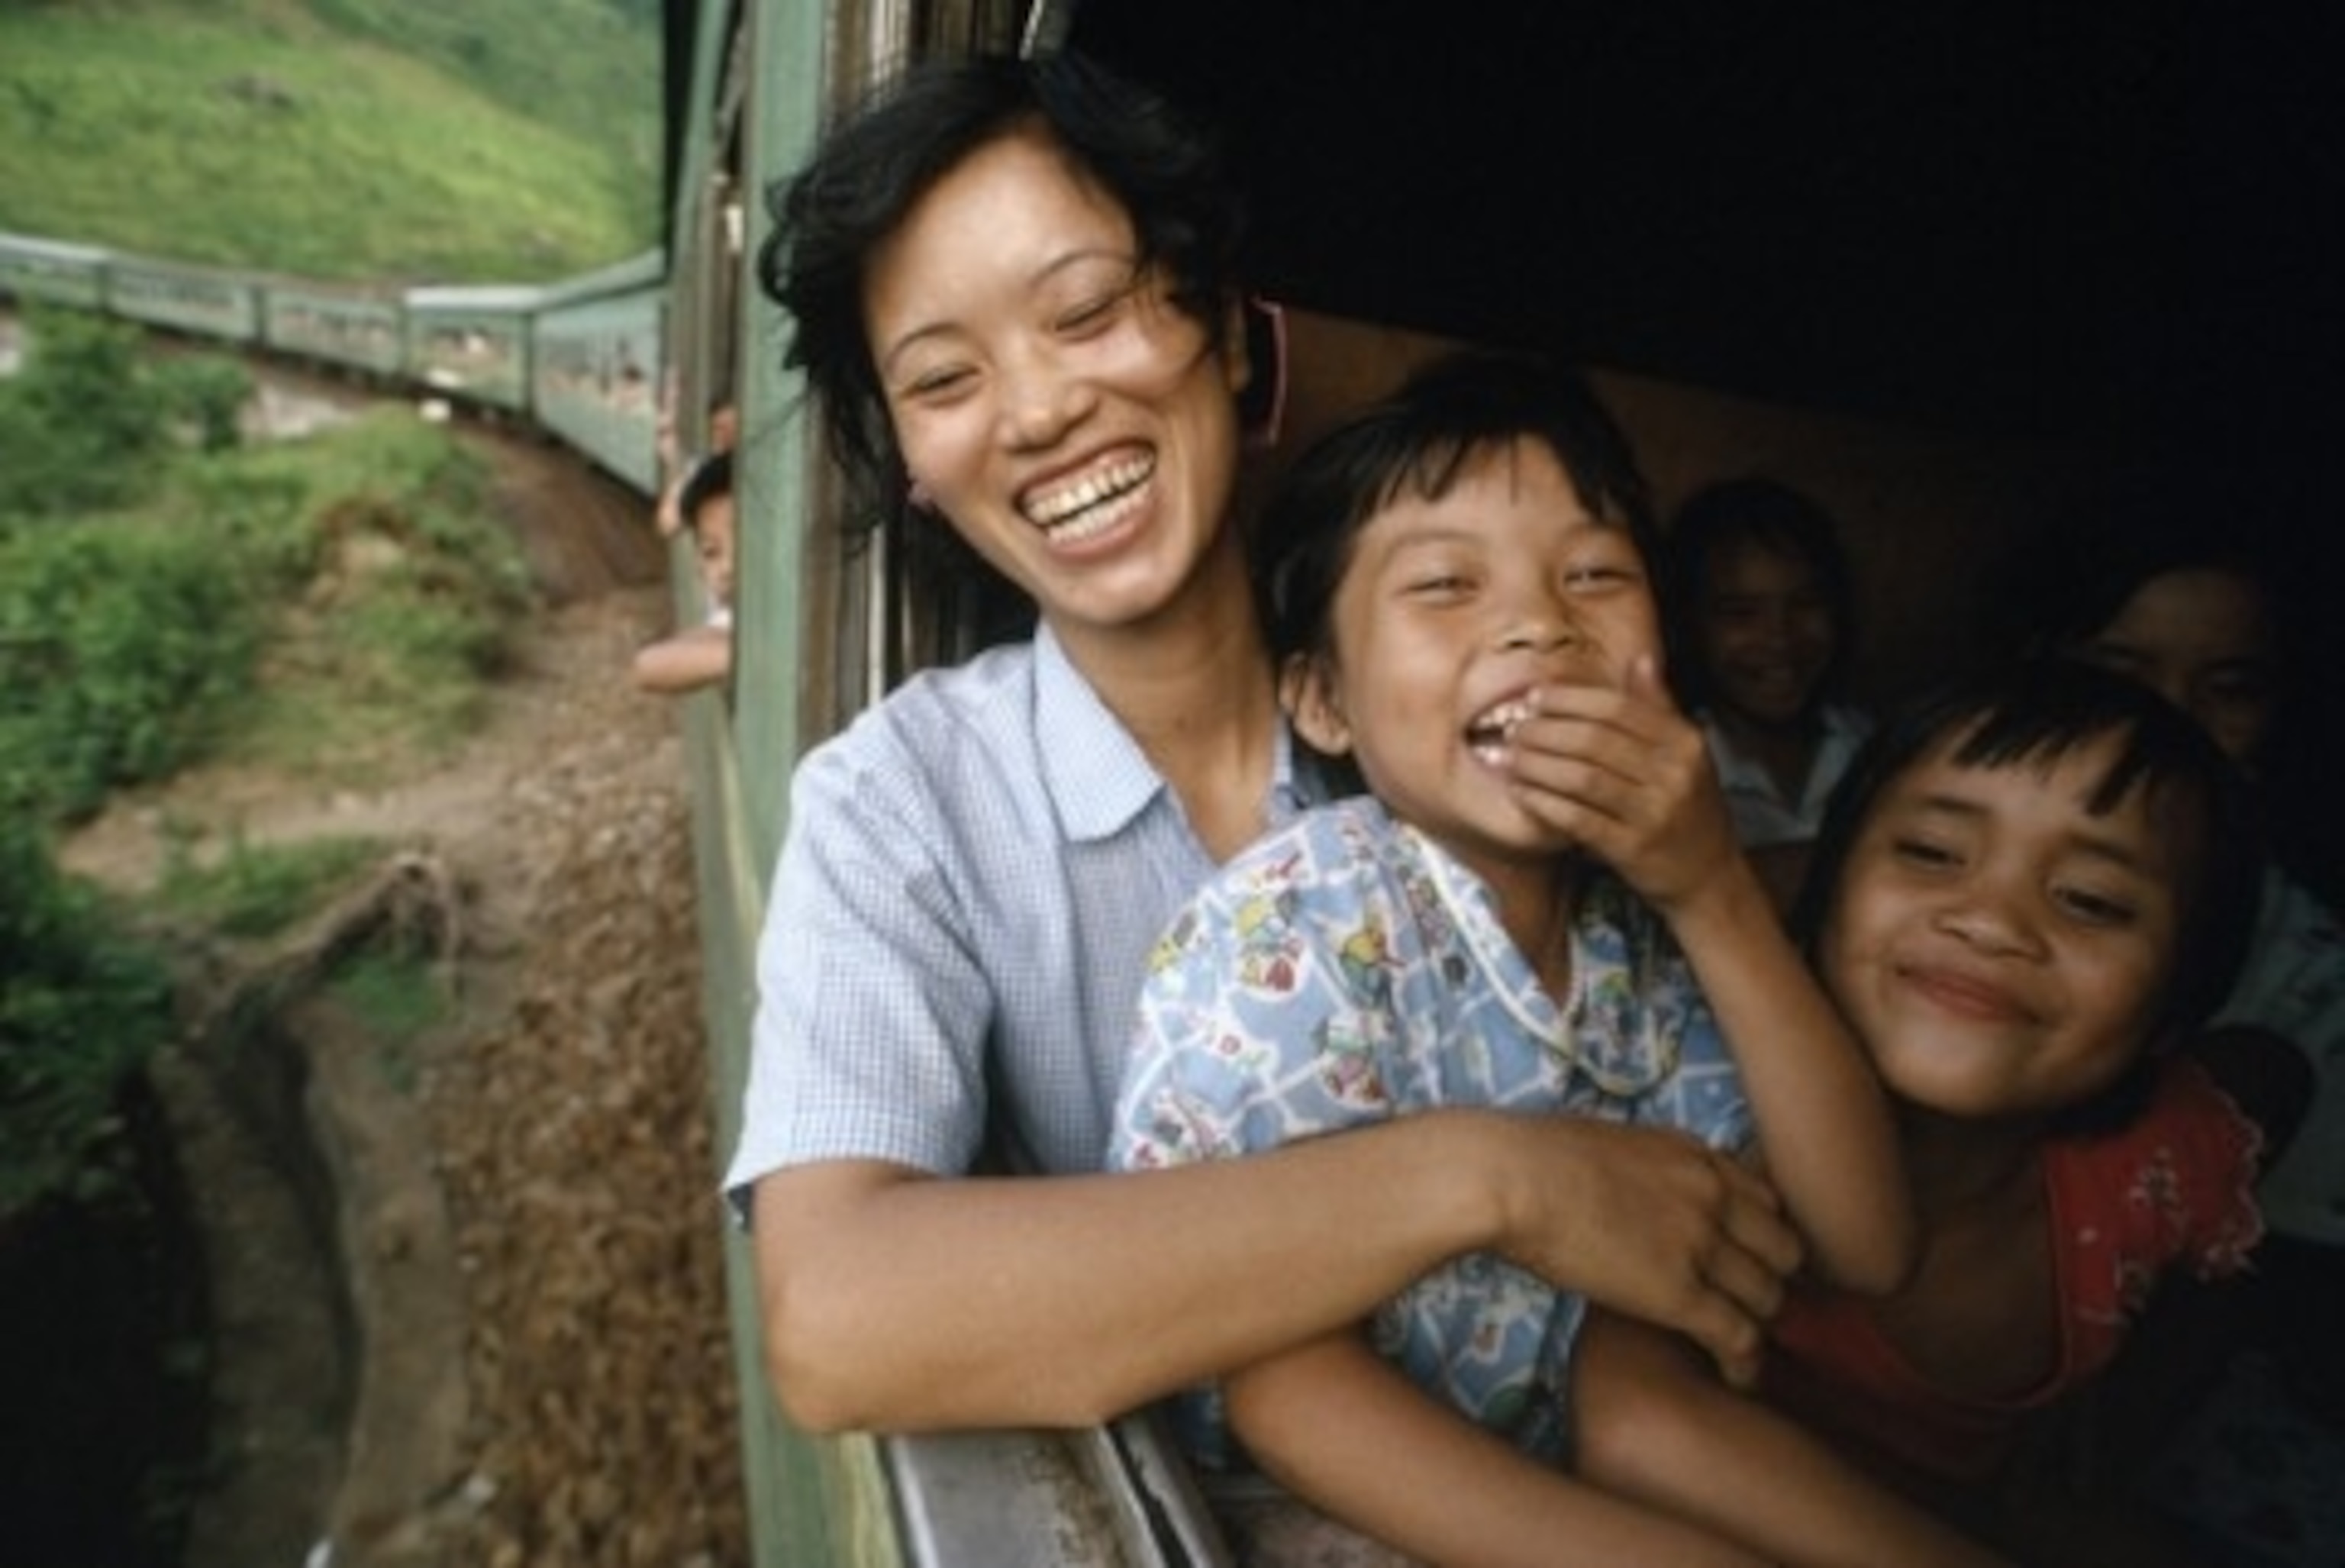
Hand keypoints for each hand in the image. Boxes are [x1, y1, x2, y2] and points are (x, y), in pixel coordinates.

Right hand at [1483, 1114, 1799, 1387]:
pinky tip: (1738, 1379)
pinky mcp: (1679, 1295)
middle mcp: (1713, 1197)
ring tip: (1741, 1345)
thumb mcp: (1611, 1142)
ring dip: (1759, 1322)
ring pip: (1768, 1296)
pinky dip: (1745, 1363)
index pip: (1766, 1201)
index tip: (1750, 1257)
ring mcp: (1701, 1245)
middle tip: (1750, 1304)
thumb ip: (1645, 1168)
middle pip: (1782, 1249)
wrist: (1511, 1176)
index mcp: (1695, 1157)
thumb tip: (1630, 1189)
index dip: (1762, 1235)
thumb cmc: (1534, 1155)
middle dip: (1772, 1278)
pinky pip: (1738, 1337)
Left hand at [1502, 654, 1741, 912]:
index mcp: (1683, 742)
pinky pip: (1577, 819)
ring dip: (1536, 764)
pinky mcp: (1633, 849)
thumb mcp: (1685, 754)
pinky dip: (1543, 803)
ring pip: (1581, 777)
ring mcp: (1654, 813)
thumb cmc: (1688, 808)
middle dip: (1544, 730)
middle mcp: (1674, 774)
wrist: (1708, 876)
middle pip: (1594, 739)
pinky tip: (1521, 792)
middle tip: (1514, 727)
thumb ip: (1659, 707)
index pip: (1616, 707)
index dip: (1569, 699)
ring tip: (1508, 757)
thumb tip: (1641, 658)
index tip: (1535, 697)